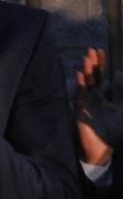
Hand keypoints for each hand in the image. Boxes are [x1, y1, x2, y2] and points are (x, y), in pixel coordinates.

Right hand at [76, 47, 114, 164]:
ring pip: (88, 82)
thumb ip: (121, 97)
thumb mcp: (122, 115)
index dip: (109, 67)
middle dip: (97, 64)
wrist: (99, 149)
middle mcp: (98, 97)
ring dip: (88, 70)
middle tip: (95, 50)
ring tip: (87, 57)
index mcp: (110, 98)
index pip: (110, 79)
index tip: (106, 53)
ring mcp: (89, 101)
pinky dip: (81, 84)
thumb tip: (121, 81)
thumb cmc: (112, 134)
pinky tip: (80, 75)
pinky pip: (80, 93)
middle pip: (97, 77)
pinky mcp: (81, 108)